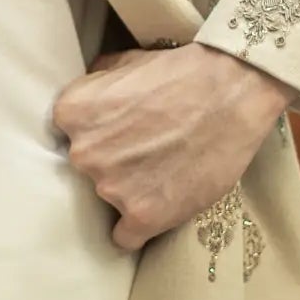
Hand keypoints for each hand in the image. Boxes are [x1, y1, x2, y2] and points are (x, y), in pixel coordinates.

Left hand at [50, 41, 292, 254]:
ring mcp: (112, 188)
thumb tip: (86, 96)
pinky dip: (137, 230)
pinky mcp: (144, 216)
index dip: (94, 135)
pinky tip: (154, 212)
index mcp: (72, 114)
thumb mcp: (124, 61)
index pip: (67, 135)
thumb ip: (95, 83)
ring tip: (163, 171)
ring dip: (129, 191)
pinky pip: (125, 238)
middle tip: (144, 150)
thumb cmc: (180, 72)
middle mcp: (83, 153)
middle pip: (84, 170)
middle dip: (110, 162)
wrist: (232, 92)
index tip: (115, 134)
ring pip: (108, 199)